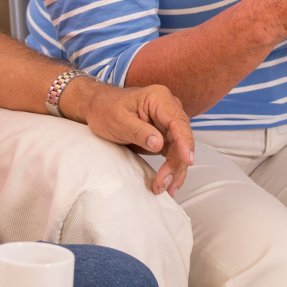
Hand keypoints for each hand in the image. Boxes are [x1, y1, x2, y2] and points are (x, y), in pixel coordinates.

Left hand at [69, 80, 196, 194]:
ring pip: (179, 150)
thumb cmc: (106, 109)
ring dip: (174, 170)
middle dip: (176, 163)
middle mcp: (168, 110)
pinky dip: (171, 169)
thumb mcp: (118, 120)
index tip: (188, 159)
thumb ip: (139, 131)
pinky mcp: (164, 137)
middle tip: (163, 182)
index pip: (178, 121)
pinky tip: (168, 183)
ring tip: (164, 187)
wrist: (98, 109)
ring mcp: (167, 125)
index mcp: (159, 99)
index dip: (185, 141)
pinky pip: (173, 154)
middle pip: (181, 139)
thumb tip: (158, 144)